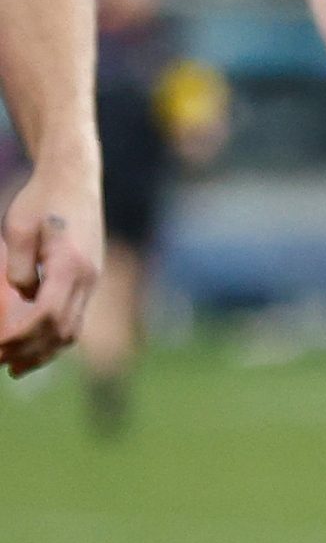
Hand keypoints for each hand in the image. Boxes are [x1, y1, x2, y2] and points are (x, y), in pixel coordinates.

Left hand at [1, 156, 102, 375]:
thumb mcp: (17, 230)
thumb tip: (21, 298)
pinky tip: (32, 344)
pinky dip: (53, 336)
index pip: (47, 315)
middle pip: (63, 330)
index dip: (20, 337)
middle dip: (30, 352)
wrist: (74, 177)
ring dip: (44, 351)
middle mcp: (88, 275)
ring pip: (72, 328)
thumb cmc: (42, 199)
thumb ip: (18, 269)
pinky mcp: (89, 276)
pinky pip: (74, 316)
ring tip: (15, 366)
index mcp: (71, 264)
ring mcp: (92, 277)